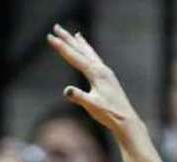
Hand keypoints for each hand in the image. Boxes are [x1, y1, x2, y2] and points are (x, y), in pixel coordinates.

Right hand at [46, 24, 142, 142]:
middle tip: (56, 27)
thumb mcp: (92, 106)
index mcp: (96, 73)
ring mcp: (105, 72)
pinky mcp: (108, 78)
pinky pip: (96, 60)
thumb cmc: (109, 114)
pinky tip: (89, 53)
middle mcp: (101, 69)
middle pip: (81, 50)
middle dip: (67, 39)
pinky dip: (90, 53)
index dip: (61, 47)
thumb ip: (79, 97)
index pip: (74, 57)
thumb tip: (67, 91)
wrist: (126, 119)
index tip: (50, 37)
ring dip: (80, 43)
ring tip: (74, 34)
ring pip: (90, 53)